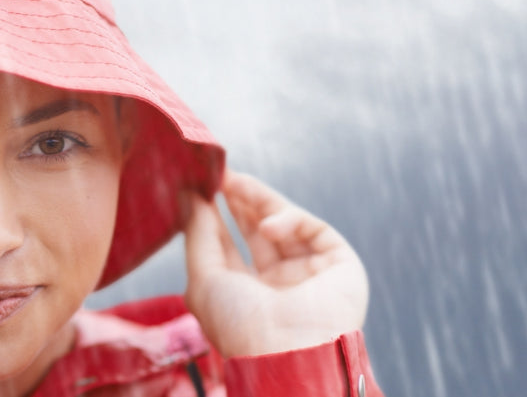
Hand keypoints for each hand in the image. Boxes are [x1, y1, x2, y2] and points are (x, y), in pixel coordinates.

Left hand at [183, 170, 368, 357]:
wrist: (289, 352)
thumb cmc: (240, 326)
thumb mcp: (204, 278)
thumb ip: (197, 233)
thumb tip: (189, 196)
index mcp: (244, 295)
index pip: (228, 246)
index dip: (215, 216)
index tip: (200, 187)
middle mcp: (276, 284)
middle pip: (257, 231)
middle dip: (238, 201)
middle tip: (220, 175)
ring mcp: (308, 273)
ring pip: (284, 224)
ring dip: (259, 200)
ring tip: (234, 183)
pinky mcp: (337, 262)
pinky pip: (312, 228)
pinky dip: (288, 219)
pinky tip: (268, 226)